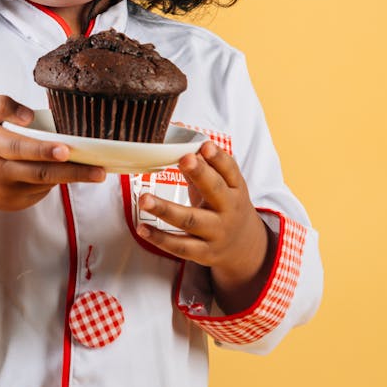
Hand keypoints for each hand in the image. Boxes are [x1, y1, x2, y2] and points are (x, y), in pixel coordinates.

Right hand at [0, 95, 105, 250]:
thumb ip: (2, 105)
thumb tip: (29, 116)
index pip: (19, 148)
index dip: (44, 151)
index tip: (67, 150)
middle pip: (39, 173)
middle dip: (72, 172)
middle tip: (99, 171)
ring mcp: (6, 192)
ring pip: (44, 183)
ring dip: (69, 175)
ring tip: (92, 168)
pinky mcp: (14, 204)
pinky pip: (41, 191)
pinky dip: (53, 180)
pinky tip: (57, 169)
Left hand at [137, 140, 274, 312]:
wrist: (243, 247)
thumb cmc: (225, 206)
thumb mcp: (223, 186)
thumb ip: (202, 164)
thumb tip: (181, 134)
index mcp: (235, 188)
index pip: (230, 170)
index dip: (218, 157)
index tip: (204, 145)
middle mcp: (229, 210)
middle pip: (215, 191)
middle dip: (200, 174)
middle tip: (183, 159)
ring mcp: (217, 232)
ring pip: (191, 220)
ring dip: (166, 209)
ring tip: (144, 198)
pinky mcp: (204, 253)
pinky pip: (180, 246)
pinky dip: (160, 238)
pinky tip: (142, 227)